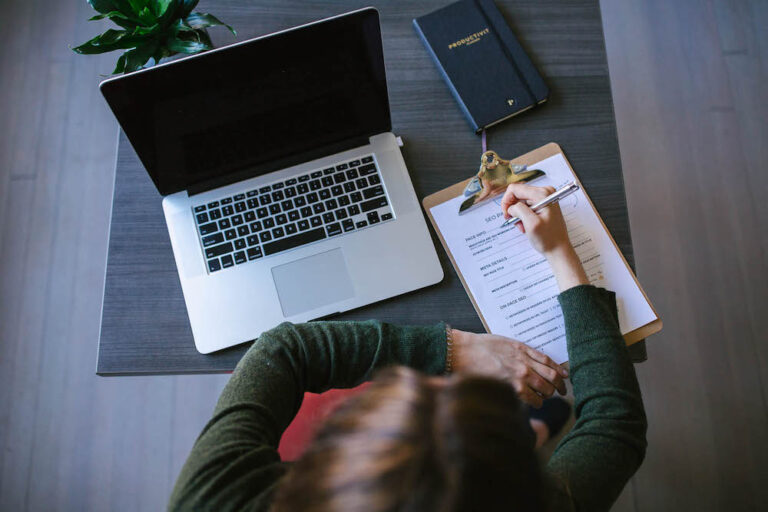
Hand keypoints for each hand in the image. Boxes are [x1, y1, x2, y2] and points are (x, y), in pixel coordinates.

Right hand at [451, 329, 567, 406]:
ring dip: (546, 396)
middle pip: (552, 378)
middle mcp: (525, 363)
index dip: (560, 371)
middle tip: (559, 391)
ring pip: (545, 390)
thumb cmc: (480, 346)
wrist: (464, 351)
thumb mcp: (505, 343)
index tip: (565, 377)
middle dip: (558, 386)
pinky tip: (534, 402)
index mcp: (524, 350)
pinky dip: (536, 402)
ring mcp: (520, 376)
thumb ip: (520, 351)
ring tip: (543, 397)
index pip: (550, 362)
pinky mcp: (512, 387)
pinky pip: (532, 399)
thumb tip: (532, 360)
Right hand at [500, 183, 569, 254]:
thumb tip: (510, 206)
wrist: (558, 249)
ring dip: (518, 214)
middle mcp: (544, 192)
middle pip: (517, 194)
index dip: (507, 201)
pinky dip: (523, 216)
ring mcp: (544, 198)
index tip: (506, 214)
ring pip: (521, 201)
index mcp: (542, 194)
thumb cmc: (549, 238)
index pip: (514, 189)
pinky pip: (526, 206)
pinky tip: (526, 225)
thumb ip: (519, 210)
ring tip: (523, 226)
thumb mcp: (531, 224)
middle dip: (513, 209)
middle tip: (515, 222)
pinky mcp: (543, 204)